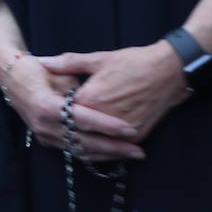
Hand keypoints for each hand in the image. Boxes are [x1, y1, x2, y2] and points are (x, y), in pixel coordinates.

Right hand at [0, 51, 144, 161]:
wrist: (10, 78)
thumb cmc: (36, 69)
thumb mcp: (56, 69)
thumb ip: (77, 86)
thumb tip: (98, 96)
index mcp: (46, 105)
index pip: (83, 120)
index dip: (108, 126)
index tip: (130, 129)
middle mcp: (44, 125)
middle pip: (85, 142)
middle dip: (114, 148)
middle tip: (139, 150)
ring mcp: (44, 136)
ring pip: (81, 151)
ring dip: (108, 155)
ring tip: (132, 154)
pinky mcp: (47, 140)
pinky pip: (74, 151)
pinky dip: (95, 154)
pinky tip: (114, 154)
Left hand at [37, 42, 189, 145]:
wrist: (169, 71)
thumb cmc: (134, 62)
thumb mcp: (99, 59)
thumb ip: (67, 64)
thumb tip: (42, 61)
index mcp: (90, 100)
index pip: (64, 113)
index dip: (57, 108)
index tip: (53, 101)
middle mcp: (105, 120)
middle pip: (76, 133)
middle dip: (67, 128)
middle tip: (59, 123)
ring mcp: (122, 132)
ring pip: (93, 147)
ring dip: (82, 145)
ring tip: (73, 139)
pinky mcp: (136, 137)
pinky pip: (113, 151)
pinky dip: (101, 151)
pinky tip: (93, 147)